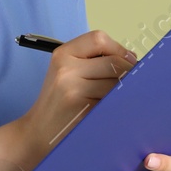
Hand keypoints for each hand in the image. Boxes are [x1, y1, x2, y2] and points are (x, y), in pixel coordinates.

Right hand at [18, 30, 137, 159]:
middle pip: (113, 62)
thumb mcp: (66, 72)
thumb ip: (93, 60)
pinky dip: (118, 104)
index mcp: (63, 54)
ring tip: (117, 97)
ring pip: (116, 83)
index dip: (118, 49)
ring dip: (124, 90)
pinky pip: (112, 101)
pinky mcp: (82, 109)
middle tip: (132, 82)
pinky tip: (111, 109)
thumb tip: (132, 59)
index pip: (98, 39)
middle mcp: (66, 69)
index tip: (128, 60)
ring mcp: (73, 90)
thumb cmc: (58, 102)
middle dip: (128, 72)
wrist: (38, 132)